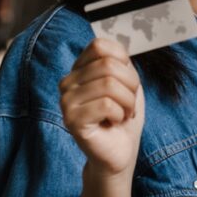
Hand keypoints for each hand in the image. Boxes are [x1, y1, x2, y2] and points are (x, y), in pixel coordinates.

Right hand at [59, 38, 144, 179]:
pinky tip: (114, 123)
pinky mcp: (71, 119)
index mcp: (79, 69)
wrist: (121, 151)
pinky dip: (120, 114)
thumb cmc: (124, 117)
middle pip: (108, 65)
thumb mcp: (128, 82)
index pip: (100, 46)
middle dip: (130, 86)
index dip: (124, 63)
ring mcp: (66, 101)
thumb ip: (120, 61)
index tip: (127, 84)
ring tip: (122, 114)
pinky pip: (106, 105)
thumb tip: (115, 46)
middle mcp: (67, 82)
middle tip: (128, 104)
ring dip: (127, 102)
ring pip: (109, 84)